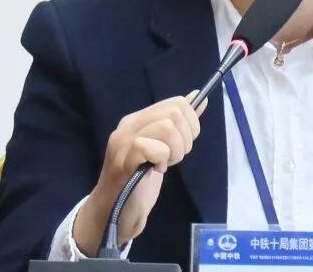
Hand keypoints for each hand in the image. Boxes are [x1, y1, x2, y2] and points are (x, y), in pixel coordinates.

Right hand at [73, 91, 206, 254]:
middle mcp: (128, 125)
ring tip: (165, 163)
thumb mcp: (163, 148)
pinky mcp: (124, 161)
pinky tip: (156, 170)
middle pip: (175, 112)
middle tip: (175, 157)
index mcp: (138, 119)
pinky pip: (152, 147)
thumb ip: (179, 124)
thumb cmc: (139, 181)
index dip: (191, 123)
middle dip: (186, 138)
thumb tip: (199, 98)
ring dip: (175, 150)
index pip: (176, 102)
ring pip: (167, 126)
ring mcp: (123, 142)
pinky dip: (162, 159)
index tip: (184, 143)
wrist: (113, 213)